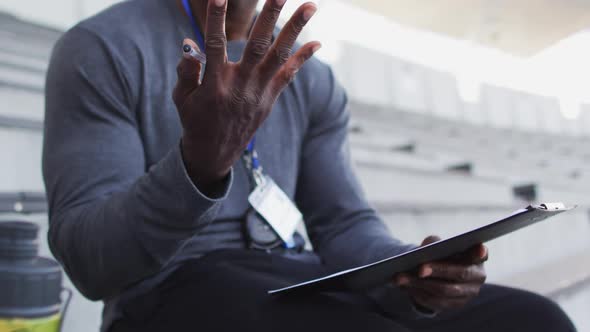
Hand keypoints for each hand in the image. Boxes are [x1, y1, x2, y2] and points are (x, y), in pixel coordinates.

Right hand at [173, 0, 319, 192]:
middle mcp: (241, 86)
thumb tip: (189, 45)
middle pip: (258, 45)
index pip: (215, 45)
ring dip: (295, 29)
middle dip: (270, 16)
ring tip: (310, 6)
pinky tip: (317, 42)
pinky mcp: (270, 98)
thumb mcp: (182, 98)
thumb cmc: (195, 120)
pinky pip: (288, 75)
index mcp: (214, 84)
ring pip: (279, 55)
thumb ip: (187, 71)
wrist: (215, 152)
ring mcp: (259, 92)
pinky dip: (302, 58)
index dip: (217, 20)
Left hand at [394, 236, 487, 312]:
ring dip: (420, 284)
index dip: (481, 252)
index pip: (481, 254)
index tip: (480, 248)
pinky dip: (418, 293)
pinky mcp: (455, 304)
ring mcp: (468, 293)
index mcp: (477, 257)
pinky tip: (405, 287)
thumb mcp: (436, 244)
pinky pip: (436, 302)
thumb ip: (434, 243)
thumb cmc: (437, 254)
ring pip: (444, 290)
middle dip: (438, 270)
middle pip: (460, 274)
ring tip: (401, 278)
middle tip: (420, 268)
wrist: (434, 274)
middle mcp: (477, 276)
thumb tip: (425, 249)